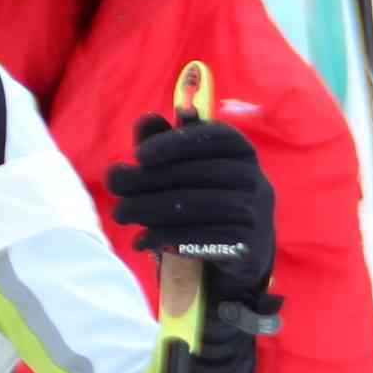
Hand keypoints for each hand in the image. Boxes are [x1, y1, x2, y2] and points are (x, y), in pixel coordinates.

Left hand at [107, 114, 275, 299]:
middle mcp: (256, 180)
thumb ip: (165, 147)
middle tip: (115, 188)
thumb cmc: (204, 201)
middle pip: (202, 173)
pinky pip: (205, 237)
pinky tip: (141, 240)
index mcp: (243, 153)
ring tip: (121, 213)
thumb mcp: (185, 172)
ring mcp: (256, 213)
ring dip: (154, 208)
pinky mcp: (248, 245)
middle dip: (152, 179)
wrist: (239, 252)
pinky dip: (167, 237)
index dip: (177, 142)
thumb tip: (146, 120)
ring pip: (202, 205)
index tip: (139, 155)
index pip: (216, 136)